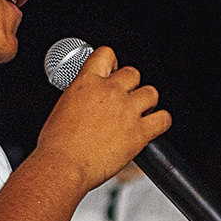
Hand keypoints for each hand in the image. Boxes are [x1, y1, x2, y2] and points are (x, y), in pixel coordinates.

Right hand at [35, 45, 170, 192]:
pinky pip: (163, 119)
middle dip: (131, 86)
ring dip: (147, 102)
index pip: (106, 54)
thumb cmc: (57, 144)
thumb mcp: (62, 107)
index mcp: (87, 82)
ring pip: (151, 92)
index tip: (113, 72)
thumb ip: (81, 97)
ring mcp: (127, 110)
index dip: (112, 63)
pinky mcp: (139, 132)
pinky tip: (153, 125)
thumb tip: (87, 101)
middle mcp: (110, 91)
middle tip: (125, 100)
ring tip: (139, 114)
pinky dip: (161, 121)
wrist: (64, 165)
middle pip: (133, 73)